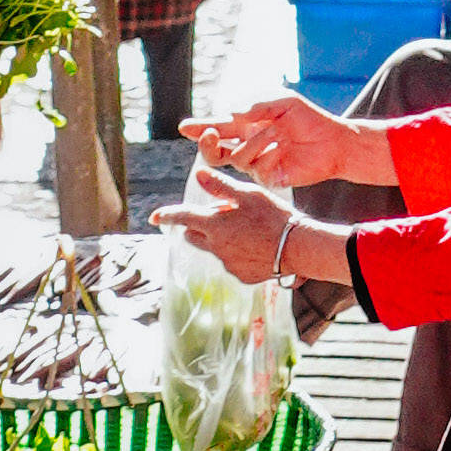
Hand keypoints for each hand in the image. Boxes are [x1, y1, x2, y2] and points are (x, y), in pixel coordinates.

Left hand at [162, 166, 294, 284]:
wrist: (297, 248)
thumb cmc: (274, 216)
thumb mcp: (248, 194)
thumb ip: (221, 187)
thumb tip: (199, 174)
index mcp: (215, 224)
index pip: (182, 218)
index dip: (166, 215)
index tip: (153, 216)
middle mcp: (216, 247)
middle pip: (194, 235)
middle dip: (198, 226)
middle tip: (221, 215)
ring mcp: (228, 264)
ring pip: (215, 248)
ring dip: (222, 238)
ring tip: (248, 229)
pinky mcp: (241, 275)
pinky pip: (231, 262)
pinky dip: (237, 252)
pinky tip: (257, 245)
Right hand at [191, 93, 358, 187]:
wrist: (333, 141)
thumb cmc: (309, 119)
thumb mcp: (284, 103)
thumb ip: (258, 106)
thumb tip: (233, 113)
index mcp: (248, 126)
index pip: (218, 128)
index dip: (200, 128)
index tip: (184, 127)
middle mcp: (248, 146)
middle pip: (215, 153)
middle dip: (208, 144)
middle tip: (212, 133)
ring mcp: (258, 164)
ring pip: (238, 159)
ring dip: (253, 143)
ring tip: (275, 133)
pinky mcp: (270, 178)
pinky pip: (258, 170)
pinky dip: (268, 156)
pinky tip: (282, 149)